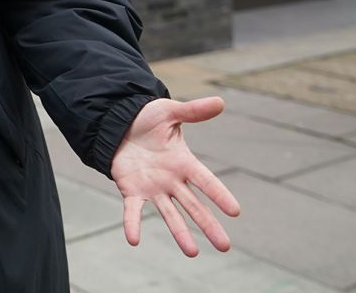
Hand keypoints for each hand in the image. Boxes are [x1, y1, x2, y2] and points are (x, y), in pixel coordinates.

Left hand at [110, 96, 239, 256]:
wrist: (120, 124)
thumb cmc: (148, 119)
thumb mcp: (170, 112)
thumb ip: (193, 111)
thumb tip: (220, 101)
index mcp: (184, 162)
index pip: (206, 181)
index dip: (219, 194)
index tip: (235, 211)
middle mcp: (172, 180)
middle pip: (194, 205)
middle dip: (208, 225)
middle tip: (224, 246)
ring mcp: (153, 187)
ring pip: (170, 214)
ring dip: (180, 233)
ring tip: (193, 253)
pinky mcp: (132, 190)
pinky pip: (133, 211)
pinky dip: (132, 224)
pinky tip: (133, 240)